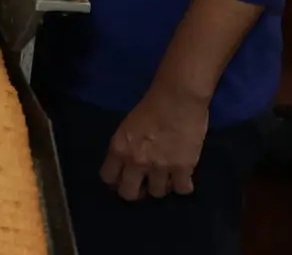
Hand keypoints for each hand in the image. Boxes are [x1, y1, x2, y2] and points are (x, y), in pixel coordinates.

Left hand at [101, 85, 209, 199]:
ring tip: (166, 177)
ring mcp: (160, 167)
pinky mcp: (184, 168)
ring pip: (157, 193)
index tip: (123, 178)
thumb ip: (125, 147)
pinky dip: (183, 185)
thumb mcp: (127, 127)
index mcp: (118, 148)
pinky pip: (182, 190)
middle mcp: (136, 161)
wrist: (178, 98)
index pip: (108, 177)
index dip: (115, 181)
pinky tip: (183, 177)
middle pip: (129, 193)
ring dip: (161, 186)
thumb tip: (126, 164)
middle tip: (143, 185)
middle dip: (135, 192)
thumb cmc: (151, 106)